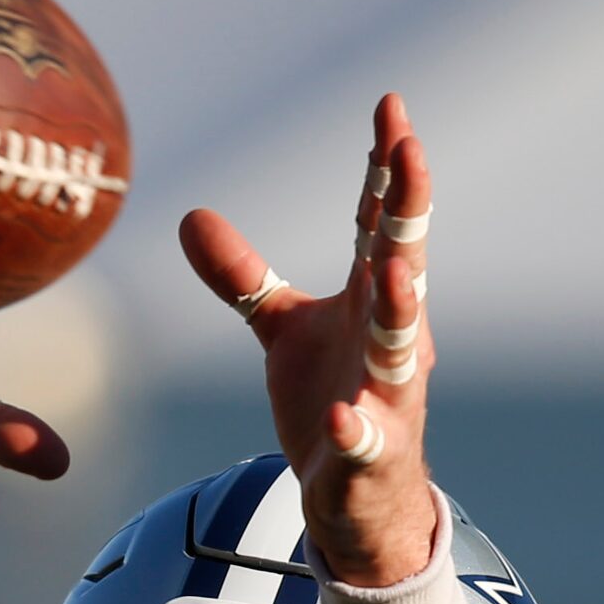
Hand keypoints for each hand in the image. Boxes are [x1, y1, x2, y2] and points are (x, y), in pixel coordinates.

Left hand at [179, 94, 435, 586]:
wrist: (356, 498)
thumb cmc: (330, 400)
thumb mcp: (282, 332)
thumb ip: (244, 276)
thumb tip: (191, 216)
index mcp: (371, 301)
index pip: (381, 223)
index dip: (385, 168)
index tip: (390, 106)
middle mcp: (391, 339)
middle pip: (405, 262)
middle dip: (409, 208)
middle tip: (411, 149)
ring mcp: (387, 397)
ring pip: (399, 346)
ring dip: (399, 308)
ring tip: (394, 270)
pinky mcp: (370, 454)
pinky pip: (364, 440)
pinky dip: (353, 429)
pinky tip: (338, 418)